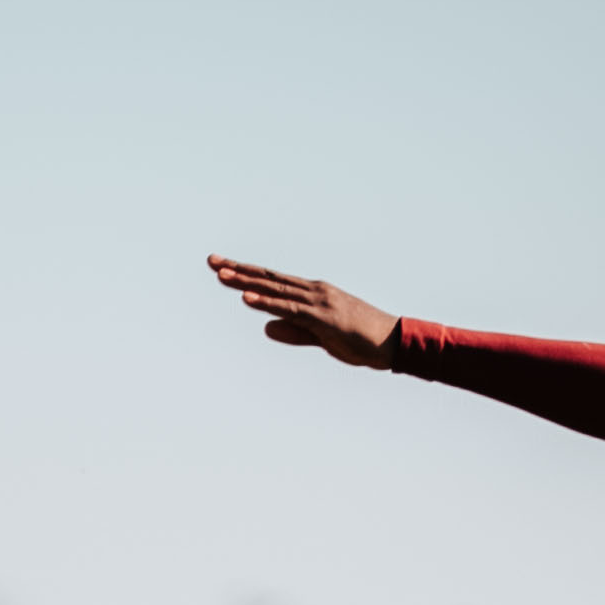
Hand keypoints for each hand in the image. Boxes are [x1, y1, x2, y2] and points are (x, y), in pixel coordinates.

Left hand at [208, 256, 399, 368]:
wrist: (393, 343)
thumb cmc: (359, 339)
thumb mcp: (319, 337)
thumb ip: (293, 331)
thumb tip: (266, 327)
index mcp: (311, 294)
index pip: (271, 281)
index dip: (245, 273)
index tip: (221, 266)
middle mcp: (312, 291)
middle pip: (268, 279)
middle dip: (238, 270)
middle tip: (212, 261)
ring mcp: (318, 302)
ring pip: (275, 291)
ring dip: (247, 282)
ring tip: (221, 275)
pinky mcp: (323, 318)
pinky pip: (290, 310)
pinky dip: (267, 303)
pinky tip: (247, 298)